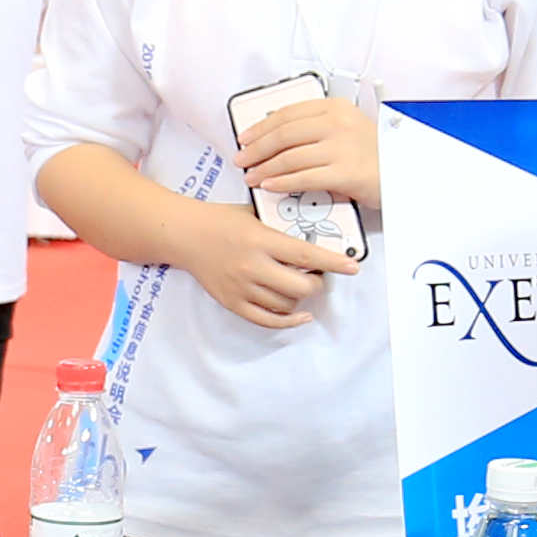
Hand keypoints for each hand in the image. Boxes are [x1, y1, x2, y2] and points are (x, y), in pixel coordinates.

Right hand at [171, 200, 359, 329]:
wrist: (184, 235)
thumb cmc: (221, 220)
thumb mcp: (254, 215)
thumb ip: (280, 228)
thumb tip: (313, 237)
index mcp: (261, 240)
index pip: (305, 255)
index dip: (332, 262)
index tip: (352, 266)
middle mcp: (252, 266)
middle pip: (300, 286)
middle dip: (316, 283)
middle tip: (316, 276)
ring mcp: (242, 287)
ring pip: (286, 304)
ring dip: (300, 297)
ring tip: (299, 285)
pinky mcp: (233, 302)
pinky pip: (267, 320)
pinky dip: (288, 320)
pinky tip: (301, 315)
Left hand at [230, 92, 383, 215]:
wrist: (404, 172)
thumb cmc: (375, 153)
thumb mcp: (347, 127)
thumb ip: (316, 128)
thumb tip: (278, 137)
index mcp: (334, 108)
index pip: (287, 114)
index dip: (260, 127)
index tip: (246, 137)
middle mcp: (336, 123)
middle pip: (283, 134)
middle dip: (256, 149)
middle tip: (242, 159)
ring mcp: (341, 147)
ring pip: (289, 157)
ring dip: (264, 169)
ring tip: (252, 176)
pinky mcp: (344, 172)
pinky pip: (303, 178)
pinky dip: (282, 183)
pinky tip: (270, 186)